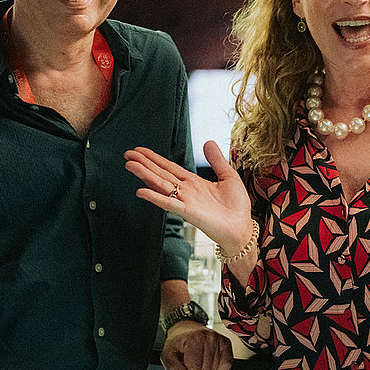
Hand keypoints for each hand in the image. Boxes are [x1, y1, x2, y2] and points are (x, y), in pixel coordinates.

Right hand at [125, 140, 254, 253]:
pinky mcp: (189, 212)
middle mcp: (186, 191)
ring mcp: (185, 201)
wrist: (242, 228)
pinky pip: (169, 203)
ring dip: (145, 175)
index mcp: (194, 182)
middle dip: (144, 163)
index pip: (169, 167)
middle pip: (160, 174)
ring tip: (130, 165)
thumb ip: (216, 160)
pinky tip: (141, 191)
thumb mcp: (228, 176)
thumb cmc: (236, 207)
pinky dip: (155, 197)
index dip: (154, 158)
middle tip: (127, 154)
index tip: (140, 150)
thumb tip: (207, 141)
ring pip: (161, 185)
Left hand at [160, 321, 232, 369]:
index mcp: (194, 339)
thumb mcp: (167, 356)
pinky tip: (209, 362)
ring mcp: (219, 340)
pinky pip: (226, 365)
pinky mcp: (226, 343)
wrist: (185, 329)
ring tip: (198, 363)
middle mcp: (209, 337)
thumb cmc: (177, 343)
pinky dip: (218, 368)